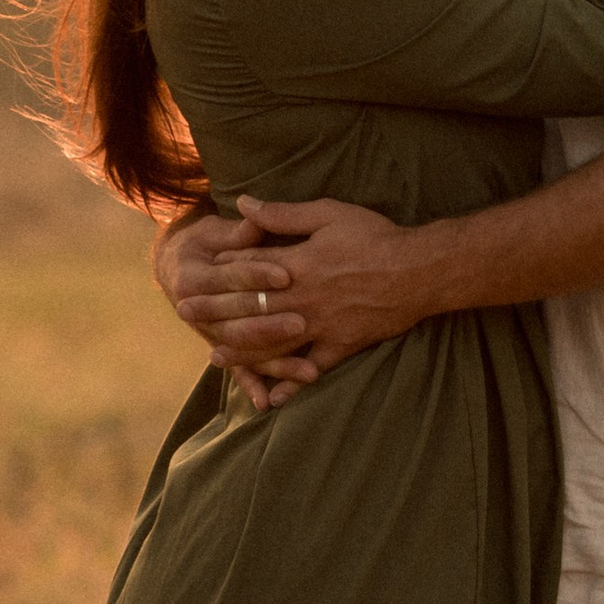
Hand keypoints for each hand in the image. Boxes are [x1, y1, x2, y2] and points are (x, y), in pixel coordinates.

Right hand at [152, 201, 317, 404]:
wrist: (177, 267)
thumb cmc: (205, 242)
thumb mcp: (216, 230)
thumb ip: (240, 229)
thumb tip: (253, 212)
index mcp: (195, 275)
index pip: (231, 275)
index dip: (257, 273)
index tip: (285, 273)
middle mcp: (198, 311)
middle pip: (238, 319)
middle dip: (270, 322)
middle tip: (301, 323)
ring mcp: (213, 334)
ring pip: (245, 351)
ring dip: (276, 363)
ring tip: (309, 371)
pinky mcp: (225, 349)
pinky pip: (242, 371)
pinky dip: (254, 386)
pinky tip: (270, 403)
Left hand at [175, 196, 427, 374]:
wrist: (420, 271)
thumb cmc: (376, 237)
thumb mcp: (328, 214)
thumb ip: (283, 214)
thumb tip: (244, 204)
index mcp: (296, 266)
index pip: (248, 269)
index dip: (221, 271)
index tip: (198, 272)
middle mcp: (302, 300)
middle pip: (248, 308)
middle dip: (213, 310)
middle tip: (184, 311)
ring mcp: (320, 327)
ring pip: (271, 344)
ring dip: (240, 352)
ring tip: (215, 356)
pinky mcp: (342, 346)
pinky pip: (311, 370)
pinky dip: (292, 384)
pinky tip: (274, 399)